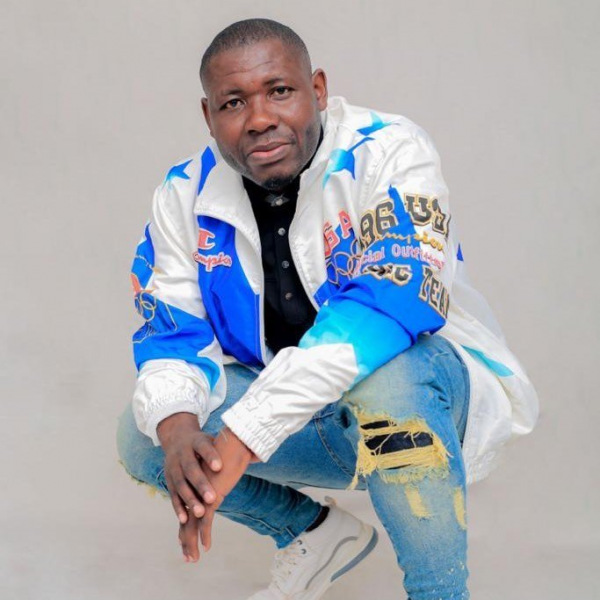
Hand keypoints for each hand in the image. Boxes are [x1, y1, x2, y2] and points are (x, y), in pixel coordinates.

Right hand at [157, 412, 222, 524]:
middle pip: (191, 469)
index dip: (211, 456)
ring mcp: (173, 468)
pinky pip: (173, 495)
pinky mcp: (168, 480)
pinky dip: (178, 507)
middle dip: (201, 484)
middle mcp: (182, 454)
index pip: (203, 447)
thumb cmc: (203, 442)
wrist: (177, 438)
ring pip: (181, 485)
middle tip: (213, 498)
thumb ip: (227, 445)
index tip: (220, 466)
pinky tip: (185, 520)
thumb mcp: (213, 439)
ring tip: (201, 513)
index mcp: (196, 441)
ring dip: (190, 500)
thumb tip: (254, 450)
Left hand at [179, 427, 255, 560]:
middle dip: (187, 541)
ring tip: (193, 559)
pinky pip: (206, 519)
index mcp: (199, 487)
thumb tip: (254, 457)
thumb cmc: (234, 448)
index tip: (184, 543)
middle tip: (187, 559)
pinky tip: (207, 547)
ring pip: (193, 523)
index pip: (189, 510)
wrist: (233, 439)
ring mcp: (203, 494)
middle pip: (188, 520)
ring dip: (192, 542)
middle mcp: (198, 492)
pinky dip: (205, 534)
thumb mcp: (231, 460)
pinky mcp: (211, 495)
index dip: (187, 527)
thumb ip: (238, 463)